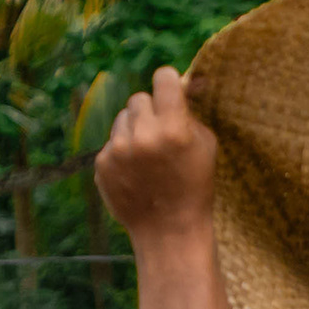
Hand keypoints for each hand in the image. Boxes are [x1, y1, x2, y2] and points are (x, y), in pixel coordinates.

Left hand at [96, 68, 219, 243]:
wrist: (169, 230)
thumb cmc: (195, 187)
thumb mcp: (206, 147)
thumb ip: (192, 113)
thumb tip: (189, 80)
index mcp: (174, 129)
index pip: (164, 78)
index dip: (169, 82)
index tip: (171, 89)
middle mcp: (143, 135)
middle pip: (139, 98)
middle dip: (151, 111)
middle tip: (161, 133)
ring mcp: (118, 149)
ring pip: (122, 119)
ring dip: (134, 130)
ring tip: (147, 156)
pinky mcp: (102, 162)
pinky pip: (111, 142)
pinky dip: (122, 152)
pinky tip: (136, 171)